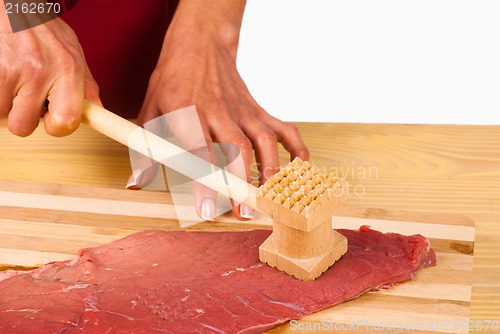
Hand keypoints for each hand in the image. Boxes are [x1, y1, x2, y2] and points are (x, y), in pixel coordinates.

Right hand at [0, 15, 99, 136]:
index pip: (67, 121)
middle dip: (25, 117)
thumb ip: (85, 85)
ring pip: (3, 116)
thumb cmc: (42, 27)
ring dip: (7, 105)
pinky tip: (5, 76)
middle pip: (25, 127)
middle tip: (29, 97)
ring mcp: (10, 70)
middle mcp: (40, 71)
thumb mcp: (72, 51)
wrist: (13, 4)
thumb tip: (97, 112)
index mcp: (68, 70)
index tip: (55, 124)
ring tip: (16, 81)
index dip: (58, 129)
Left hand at [126, 0, 308, 220]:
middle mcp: (218, 112)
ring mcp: (242, 110)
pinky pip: (282, 127)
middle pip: (237, 148)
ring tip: (269, 197)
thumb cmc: (172, 81)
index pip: (199, 151)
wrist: (201, 44)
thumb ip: (145, 150)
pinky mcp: (258, 109)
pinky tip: (298, 166)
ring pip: (263, 140)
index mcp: (187, 113)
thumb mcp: (150, 110)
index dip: (204, 181)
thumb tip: (136, 183)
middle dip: (242, 183)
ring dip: (270, 170)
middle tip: (244, 212)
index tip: (208, 208)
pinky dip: (295, 147)